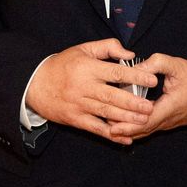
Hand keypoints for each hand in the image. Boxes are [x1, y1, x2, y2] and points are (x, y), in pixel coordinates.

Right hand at [26, 38, 156, 143]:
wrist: (34, 84)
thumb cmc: (62, 65)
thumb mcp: (82, 49)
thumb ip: (107, 48)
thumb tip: (129, 54)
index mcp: (87, 68)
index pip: (115, 73)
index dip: (134, 76)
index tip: (151, 80)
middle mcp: (84, 87)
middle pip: (112, 96)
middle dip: (133, 102)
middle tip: (151, 106)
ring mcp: (79, 105)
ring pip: (106, 113)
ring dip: (126, 118)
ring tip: (144, 120)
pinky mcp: (75, 119)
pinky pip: (95, 128)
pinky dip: (111, 135)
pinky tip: (126, 138)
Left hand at [106, 53, 186, 140]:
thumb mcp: (177, 65)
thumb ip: (156, 63)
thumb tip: (136, 67)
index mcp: (171, 106)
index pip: (148, 120)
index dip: (130, 124)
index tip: (113, 125)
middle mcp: (169, 119)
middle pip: (143, 129)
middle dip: (124, 130)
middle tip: (105, 127)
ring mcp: (168, 123)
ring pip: (145, 131)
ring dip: (128, 131)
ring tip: (108, 128)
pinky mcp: (166, 123)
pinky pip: (149, 129)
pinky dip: (135, 129)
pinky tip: (122, 126)